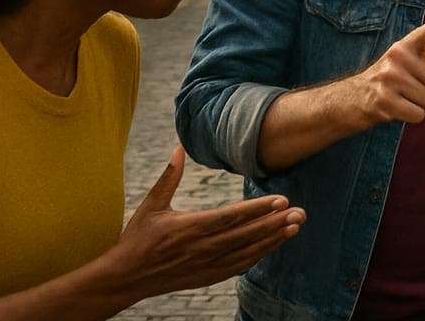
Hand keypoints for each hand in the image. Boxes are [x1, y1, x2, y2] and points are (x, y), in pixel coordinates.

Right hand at [110, 147, 304, 296]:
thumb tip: (179, 147)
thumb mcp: (151, 204)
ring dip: (272, 240)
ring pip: (246, 252)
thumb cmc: (137, 238)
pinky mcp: (207, 277)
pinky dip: (257, 255)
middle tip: (299, 213)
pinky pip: (238, 266)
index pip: (231, 217)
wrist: (125, 277)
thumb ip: (169, 176)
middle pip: (245, 235)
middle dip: (275, 223)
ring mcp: (206, 265)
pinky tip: (273, 245)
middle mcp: (201, 248)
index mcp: (189, 227)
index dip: (258, 209)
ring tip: (294, 227)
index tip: (281, 200)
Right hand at [351, 8, 424, 125]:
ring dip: (420, 105)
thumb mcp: (415, 72)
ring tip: (401, 98)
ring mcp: (389, 78)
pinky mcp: (384, 100)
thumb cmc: (393, 81)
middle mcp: (397, 57)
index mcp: (405, 46)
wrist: (355, 97)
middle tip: (408, 89)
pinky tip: (396, 109)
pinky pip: (418, 115)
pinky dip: (412, 116)